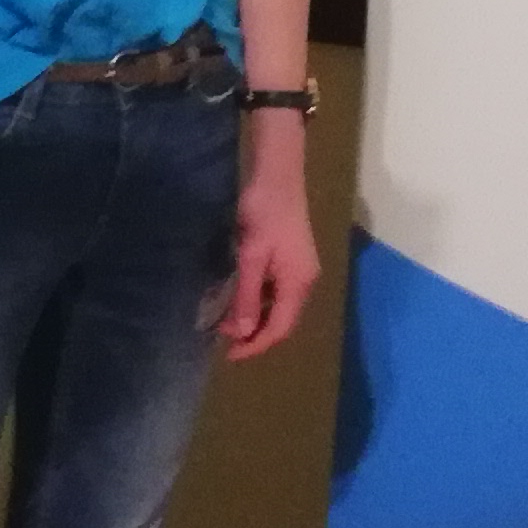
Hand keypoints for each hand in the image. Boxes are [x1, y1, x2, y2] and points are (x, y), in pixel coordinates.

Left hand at [218, 144, 318, 360]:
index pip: (279, 328)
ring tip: (227, 324)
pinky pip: (275, 291)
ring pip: (278, 307)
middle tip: (224, 341)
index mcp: (298, 283)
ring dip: (254, 318)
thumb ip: (246, 295)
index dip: (255, 345)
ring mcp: (299, 269)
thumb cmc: (264, 212)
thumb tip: (241, 332)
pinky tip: (238, 299)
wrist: (277, 172)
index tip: (229, 355)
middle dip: (254, 335)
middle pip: (282, 321)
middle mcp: (304, 281)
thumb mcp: (251, 255)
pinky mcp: (291, 258)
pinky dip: (257, 301)